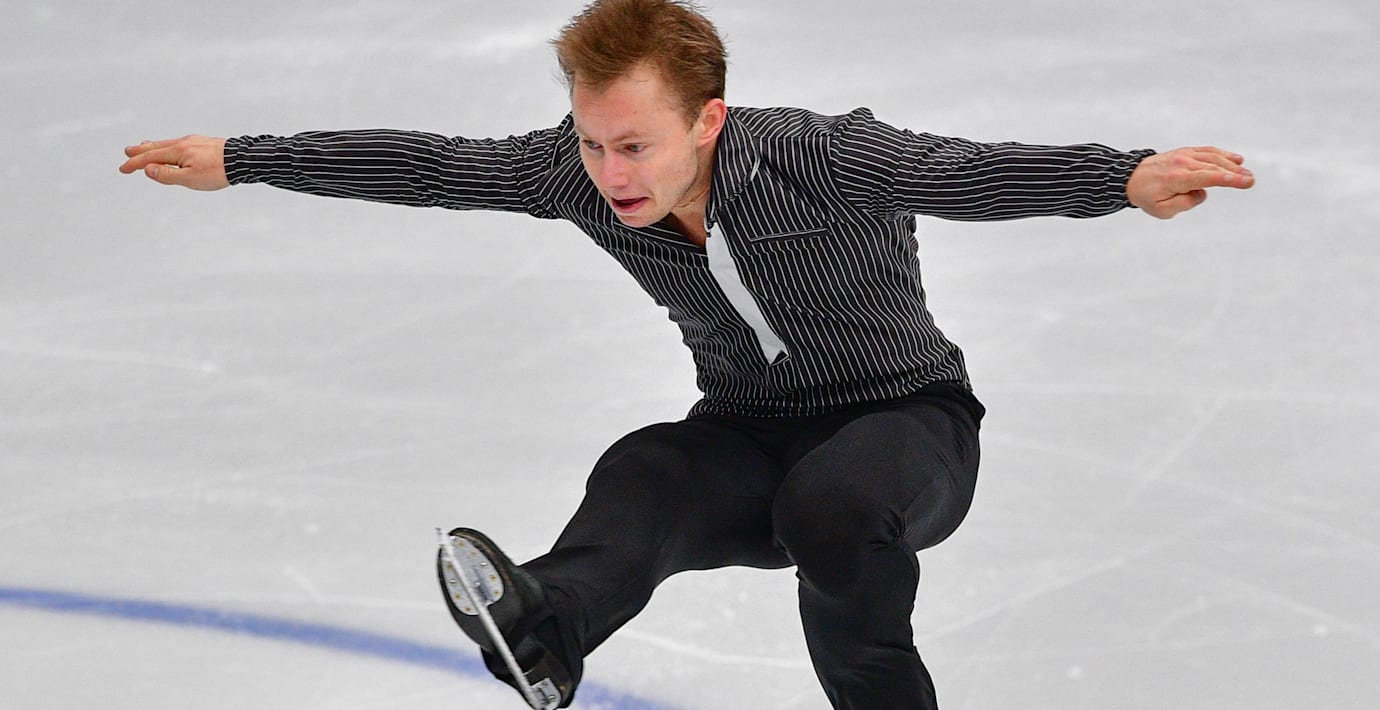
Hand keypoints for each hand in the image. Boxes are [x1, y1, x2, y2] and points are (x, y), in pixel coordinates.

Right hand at [119, 135, 228, 190]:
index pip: (150, 158)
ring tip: (144, 146)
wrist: (243, 159)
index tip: (123, 169)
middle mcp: (183, 142)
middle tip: (127, 151)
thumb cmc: (218, 172)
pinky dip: (169, 146)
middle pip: (156, 147)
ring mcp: (194, 141)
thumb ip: (168, 175)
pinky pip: (179, 144)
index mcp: (177, 151)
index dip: (135, 164)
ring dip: (154, 146)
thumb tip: (148, 170)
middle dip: (140, 151)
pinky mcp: (203, 143)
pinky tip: (173, 149)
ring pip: (168, 144)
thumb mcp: (190, 179)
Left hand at [1126, 146, 1253, 218]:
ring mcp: (1184, 155)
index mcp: (1176, 178)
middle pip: (1214, 166)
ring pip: (1213, 157)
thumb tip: (1202, 192)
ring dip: (1232, 164)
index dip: (1228, 179)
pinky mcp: (1186, 152)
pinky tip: (1237, 159)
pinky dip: (1223, 154)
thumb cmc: (1147, 196)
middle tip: (1251, 180)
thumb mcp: (1162, 210)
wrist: (1131, 177)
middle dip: (1234, 173)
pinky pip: (1207, 151)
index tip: (1245, 182)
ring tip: (1246, 173)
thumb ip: (1184, 203)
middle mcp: (1182, 163)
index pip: (1207, 177)